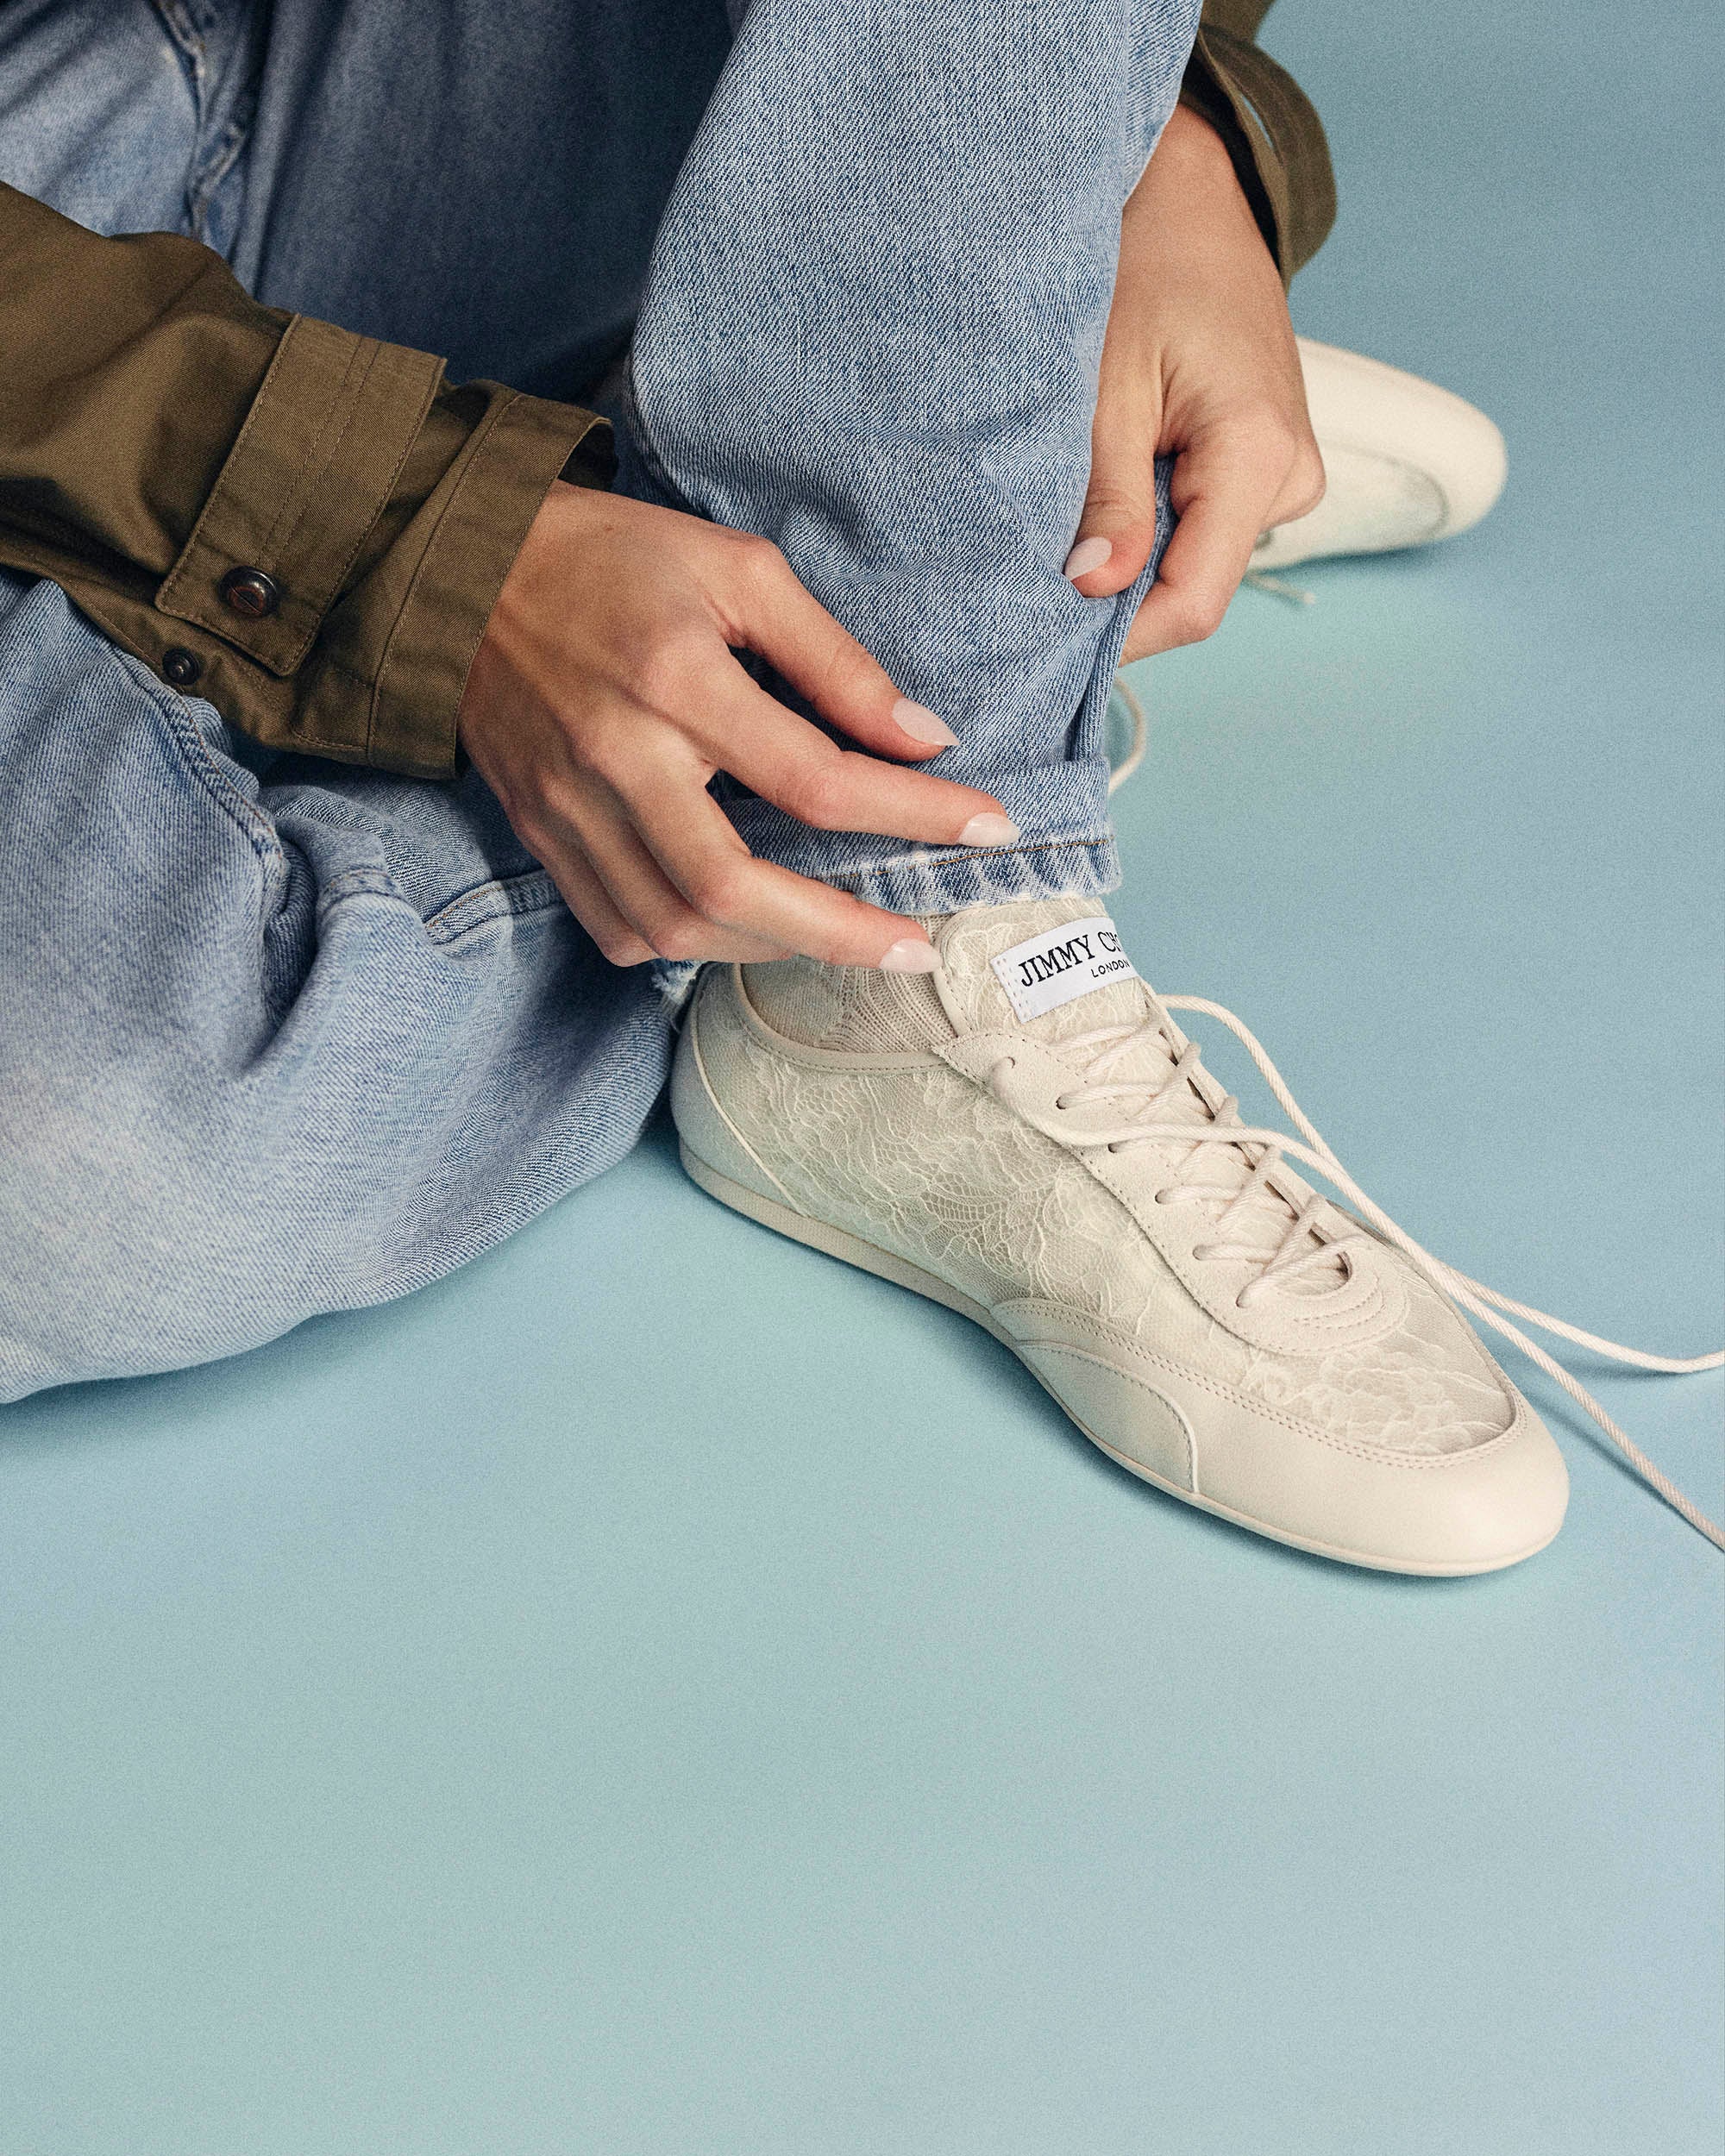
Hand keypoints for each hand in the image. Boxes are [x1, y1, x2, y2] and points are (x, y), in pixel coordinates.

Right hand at [459, 484, 1015, 966]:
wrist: (456, 565)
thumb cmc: (611, 555)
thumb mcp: (739, 568)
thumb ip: (835, 659)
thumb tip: (924, 738)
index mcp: (675, 678)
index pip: (816, 778)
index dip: (915, 813)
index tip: (987, 826)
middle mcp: (617, 756)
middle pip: (734, 886)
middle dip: (840, 932)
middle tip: (918, 946)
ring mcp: (567, 806)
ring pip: (674, 925)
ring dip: (772, 947)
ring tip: (843, 938)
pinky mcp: (539, 833)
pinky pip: (618, 930)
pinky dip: (692, 946)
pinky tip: (746, 929)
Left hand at [1064, 102, 1325, 660]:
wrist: (1191, 196)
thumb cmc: (1145, 263)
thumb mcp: (1105, 382)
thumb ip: (1104, 494)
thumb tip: (1092, 590)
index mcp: (1258, 455)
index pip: (1194, 601)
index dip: (1120, 639)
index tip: (1043, 643)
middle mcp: (1289, 479)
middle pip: (1193, 588)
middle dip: (1113, 598)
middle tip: (1030, 578)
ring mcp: (1283, 477)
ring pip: (1192, 562)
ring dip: (1126, 557)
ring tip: (1066, 513)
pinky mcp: (1262, 468)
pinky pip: (1198, 528)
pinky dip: (1143, 526)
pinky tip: (1102, 492)